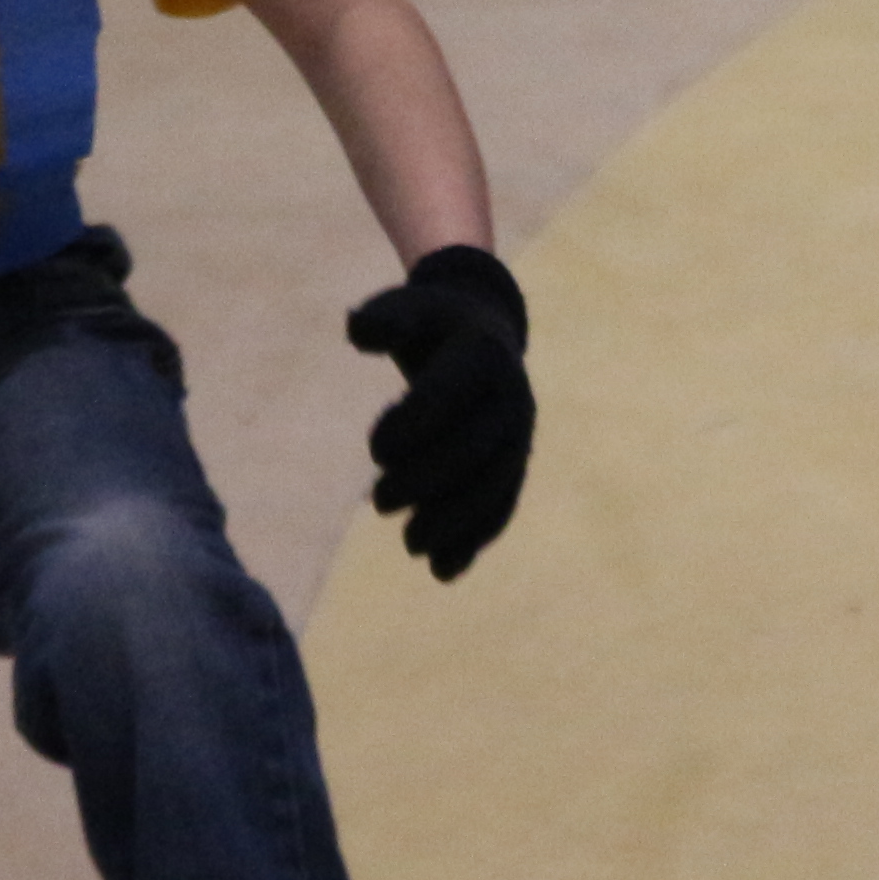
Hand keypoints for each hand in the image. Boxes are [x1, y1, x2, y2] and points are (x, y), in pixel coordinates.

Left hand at [346, 244, 532, 579]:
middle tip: (378, 503)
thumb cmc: (430, 323)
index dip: (413, 425)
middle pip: (474, 450)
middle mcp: (512, 397)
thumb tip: (360, 331)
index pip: (449, 396)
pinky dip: (475, 540)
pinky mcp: (515, 464)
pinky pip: (501, 505)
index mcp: (483, 354)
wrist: (483, 332)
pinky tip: (443, 571)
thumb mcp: (406, 308)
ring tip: (412, 546)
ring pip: (494, 487)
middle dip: (427, 482)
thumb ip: (382, 319)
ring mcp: (518, 435)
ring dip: (455, 523)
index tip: (374, 450)